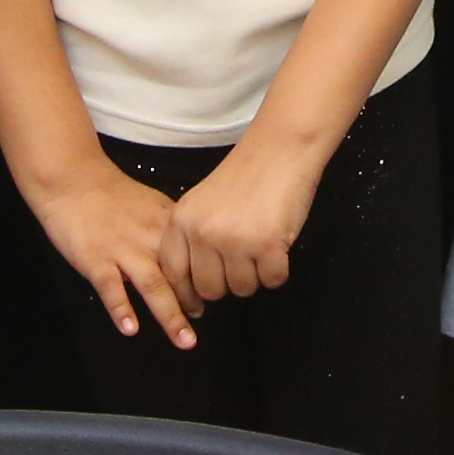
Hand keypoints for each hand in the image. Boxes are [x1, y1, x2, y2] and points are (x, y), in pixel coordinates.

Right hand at [30, 152, 196, 347]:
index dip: (208, 277)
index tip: (217, 294)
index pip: (196, 255)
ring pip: (153, 285)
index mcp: (166, 224)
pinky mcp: (95, 259)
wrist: (72, 179)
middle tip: (205, 324)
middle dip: (195, 302)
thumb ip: (170, 230)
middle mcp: (150, 238)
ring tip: (184, 340)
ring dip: (170, 315)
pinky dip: (121, 308)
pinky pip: (111, 288)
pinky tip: (131, 329)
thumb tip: (193, 255)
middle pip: (181, 275)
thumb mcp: (151, 204)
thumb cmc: (110, 195)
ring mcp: (122, 250)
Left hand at [167, 131, 320, 306]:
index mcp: (182, 220)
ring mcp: (234, 240)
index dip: (186, 293)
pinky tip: (279, 248)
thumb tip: (195, 285)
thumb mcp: (202, 202)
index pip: (173, 273)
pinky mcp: (267, 245)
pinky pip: (272, 280)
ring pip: (242, 288)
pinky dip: (278, 270)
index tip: (197, 305)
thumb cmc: (245, 175)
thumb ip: (193, 237)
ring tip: (261, 249)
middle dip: (228, 283)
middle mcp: (203, 232)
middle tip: (243, 263)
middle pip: (210, 289)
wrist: (280, 149)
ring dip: (255, 276)